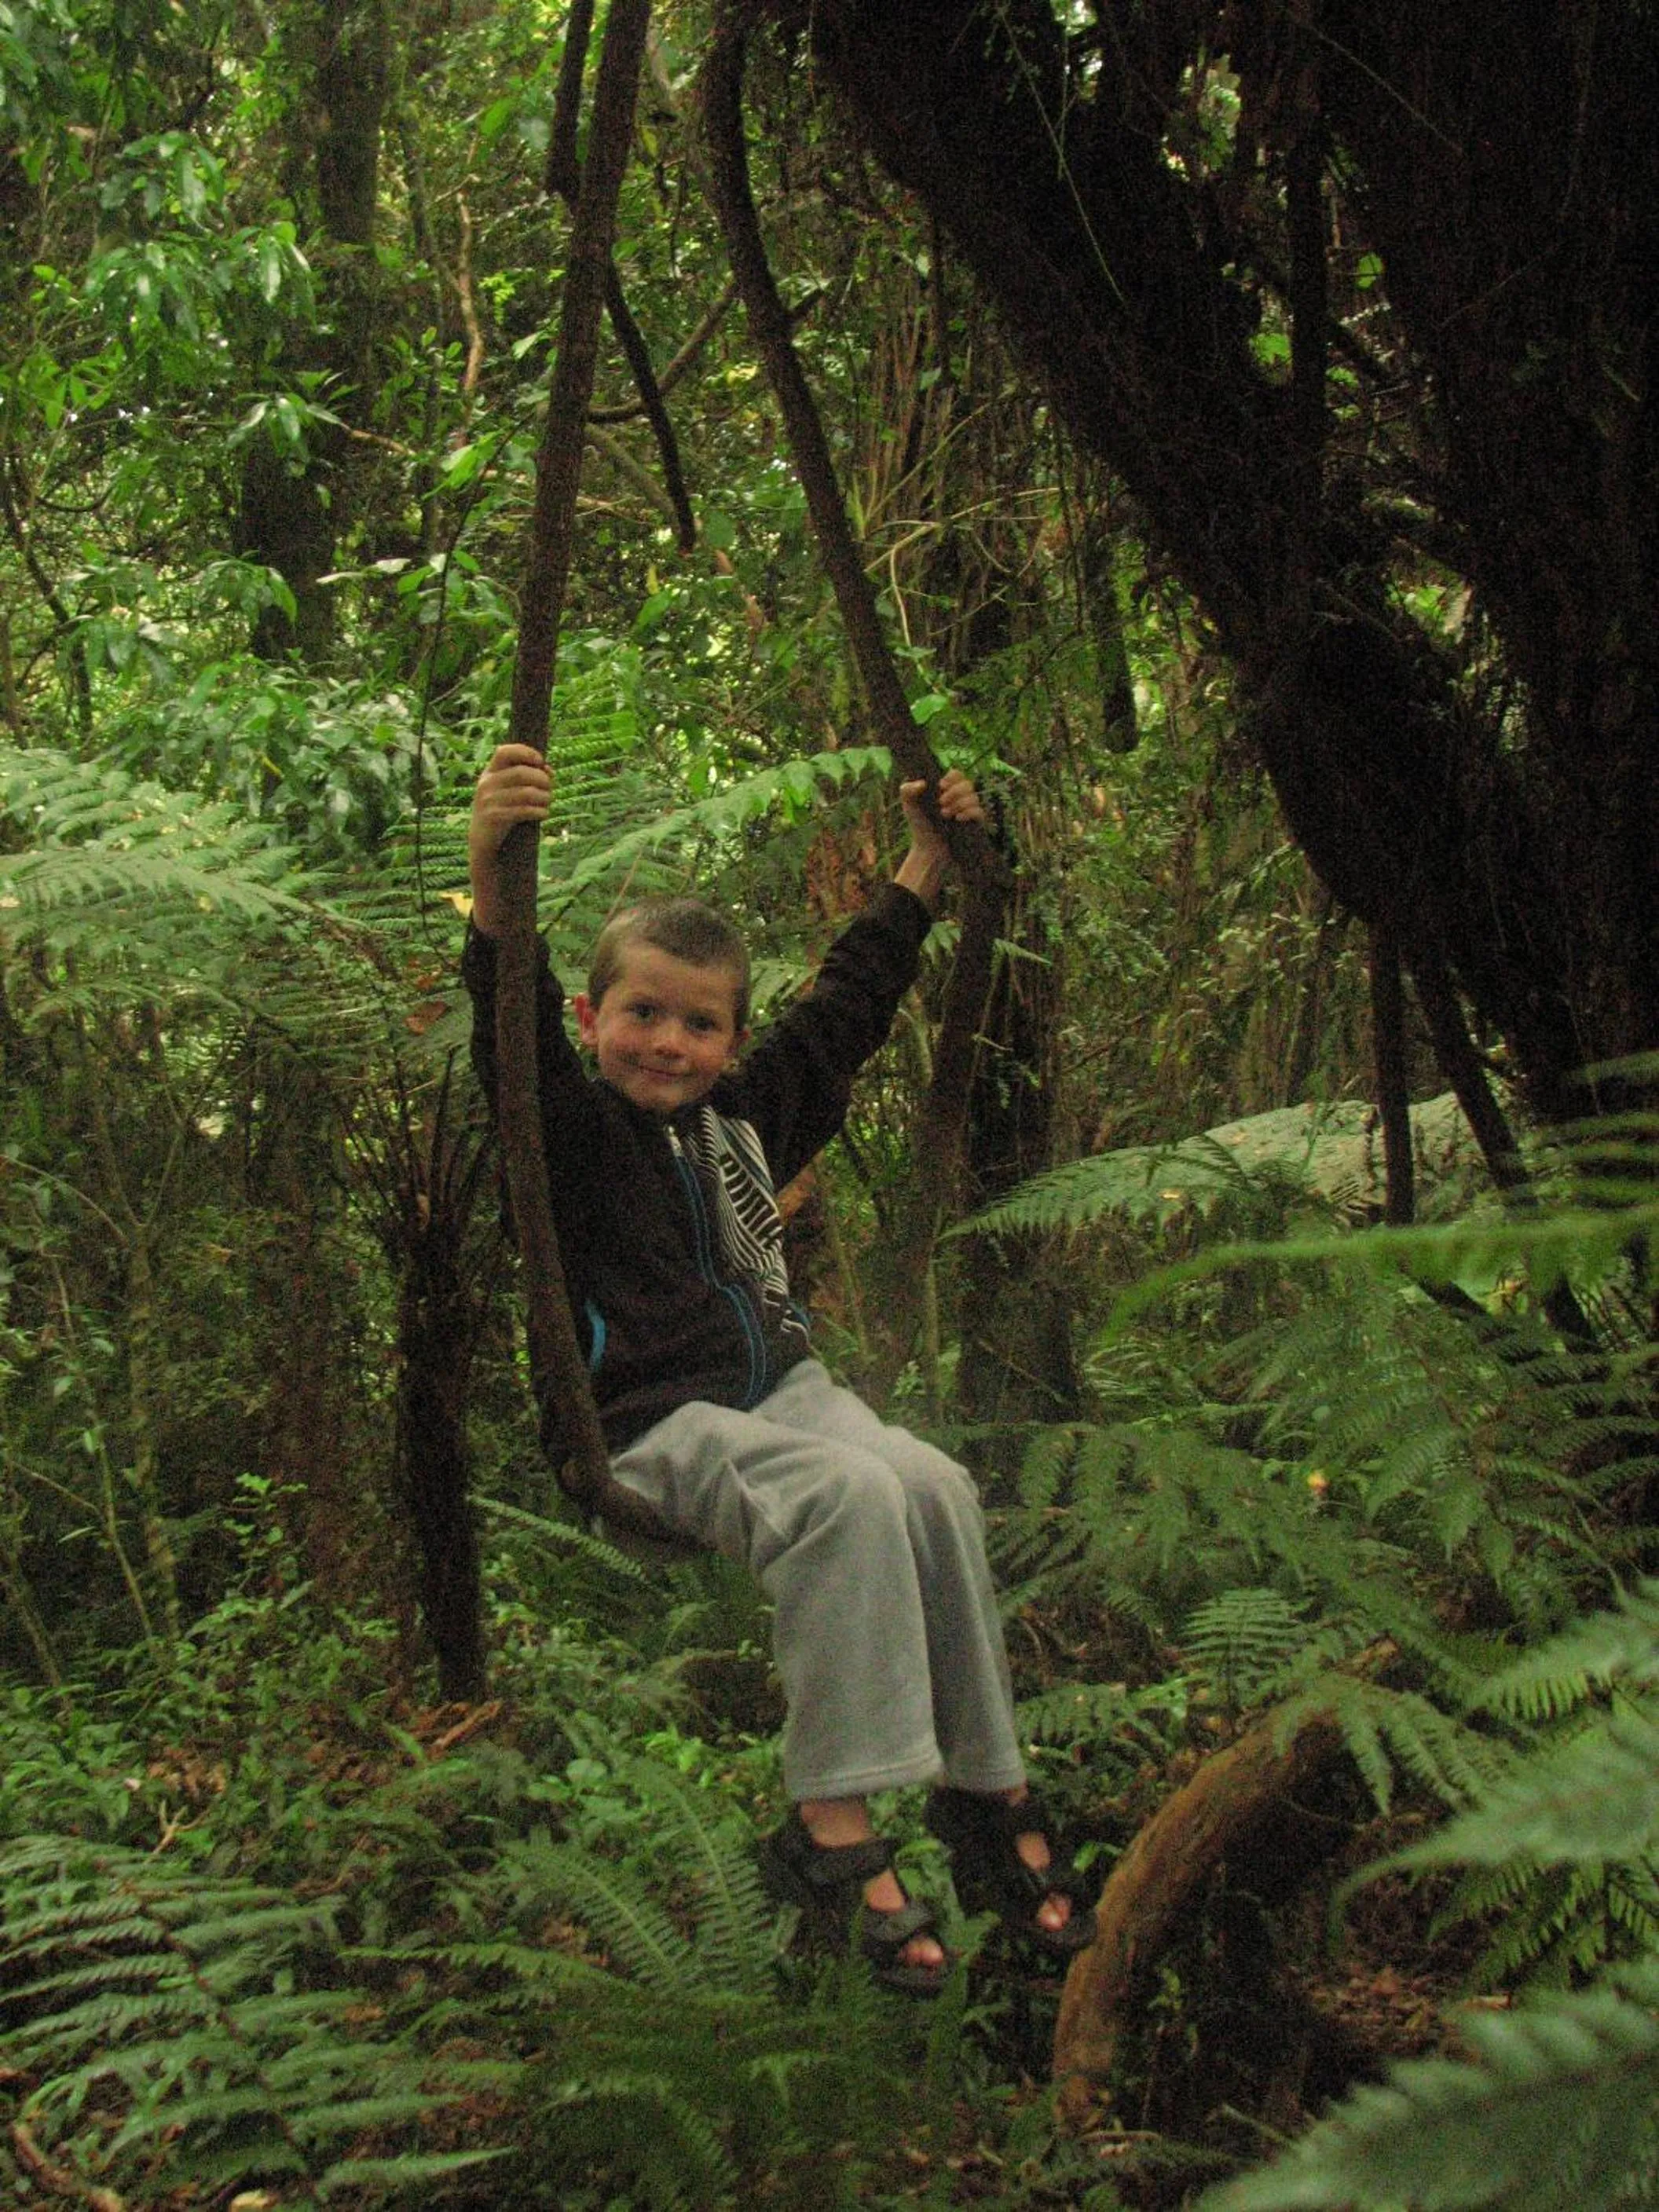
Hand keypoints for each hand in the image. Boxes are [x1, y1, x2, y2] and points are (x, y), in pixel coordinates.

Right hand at [468, 743, 549, 933]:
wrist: (484, 845)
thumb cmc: (503, 815)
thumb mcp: (509, 794)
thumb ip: (526, 780)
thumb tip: (549, 770)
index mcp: (489, 773)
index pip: (504, 751)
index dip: (525, 752)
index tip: (541, 761)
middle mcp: (486, 784)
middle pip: (522, 772)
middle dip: (542, 780)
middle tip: (550, 790)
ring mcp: (487, 801)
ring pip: (525, 792)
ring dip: (544, 797)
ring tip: (548, 804)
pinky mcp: (493, 817)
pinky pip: (523, 810)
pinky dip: (538, 811)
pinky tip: (544, 815)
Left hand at [894, 768, 985, 911]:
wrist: (927, 848)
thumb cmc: (919, 825)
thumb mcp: (908, 806)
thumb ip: (907, 790)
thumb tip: (923, 783)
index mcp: (947, 789)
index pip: (957, 774)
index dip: (952, 777)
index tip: (941, 786)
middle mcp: (960, 797)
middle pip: (968, 784)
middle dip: (954, 792)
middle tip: (940, 803)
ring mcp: (968, 810)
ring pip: (974, 797)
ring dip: (959, 804)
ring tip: (944, 815)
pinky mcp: (974, 824)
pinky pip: (979, 812)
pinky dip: (969, 813)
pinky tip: (957, 819)